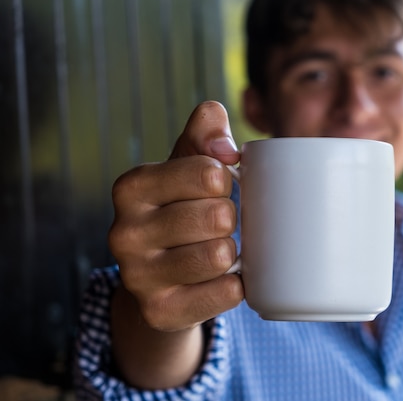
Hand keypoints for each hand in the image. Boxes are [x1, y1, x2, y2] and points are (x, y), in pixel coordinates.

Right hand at [109, 101, 242, 331]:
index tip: (217, 186)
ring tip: (218, 249)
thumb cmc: (182, 208)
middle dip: (230, 218)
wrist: (160, 278)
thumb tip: (222, 136)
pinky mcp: (159, 312)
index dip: (225, 180)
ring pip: (220, 255)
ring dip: (231, 252)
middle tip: (219, 223)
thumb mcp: (188, 166)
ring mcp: (137, 276)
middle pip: (217, 216)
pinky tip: (224, 279)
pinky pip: (225, 293)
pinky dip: (236, 286)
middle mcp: (124, 233)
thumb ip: (205, 133)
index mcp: (131, 188)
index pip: (208, 173)